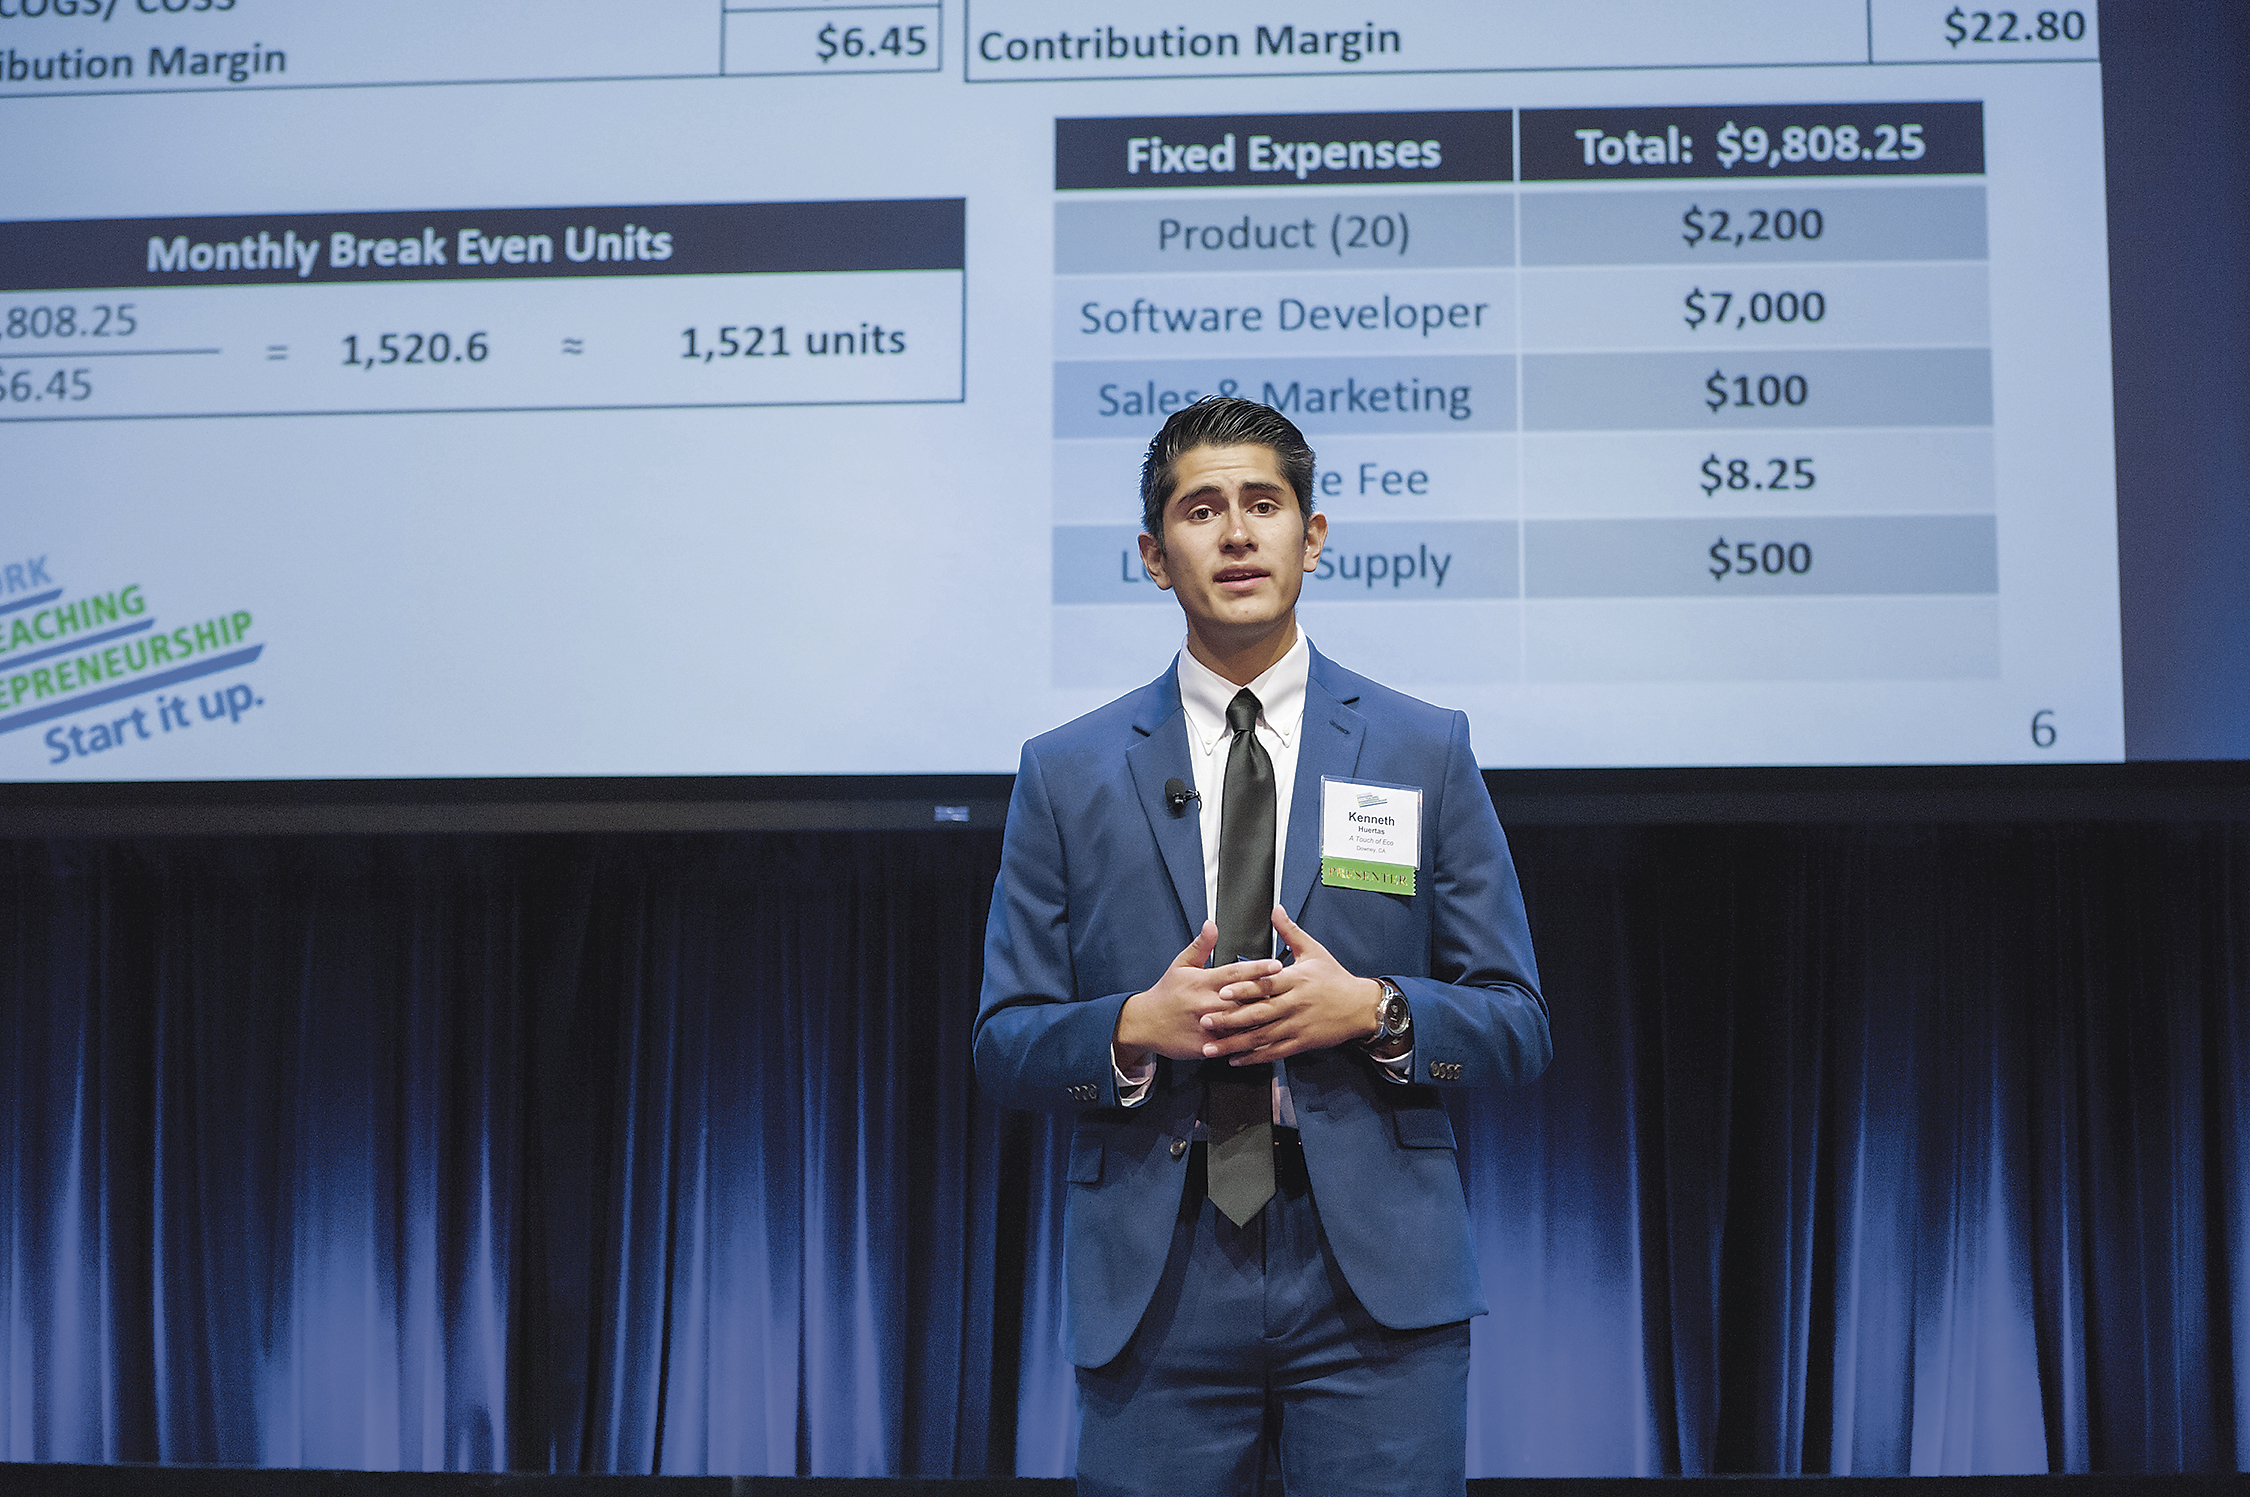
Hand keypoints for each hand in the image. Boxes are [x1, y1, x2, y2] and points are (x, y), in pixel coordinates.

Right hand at [1114, 920, 1284, 1063]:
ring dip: (1264, 1018)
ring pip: (1242, 1023)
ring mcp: (1207, 1026)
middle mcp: (1207, 1003)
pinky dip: (1251, 1041)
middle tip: (1293, 989)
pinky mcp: (1206, 1045)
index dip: (1258, 968)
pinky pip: (1233, 1044)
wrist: (1145, 1024)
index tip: (1278, 964)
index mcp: (1202, 982)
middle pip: (1244, 998)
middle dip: (1268, 994)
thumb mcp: (1181, 965)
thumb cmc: (1167, 993)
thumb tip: (1212, 923)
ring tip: (1287, 1013)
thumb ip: (1201, 945)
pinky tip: (1269, 1038)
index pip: (1235, 973)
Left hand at [1199, 907, 1382, 1064]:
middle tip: (1205, 1020)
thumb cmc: (1334, 978)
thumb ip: (1290, 932)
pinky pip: (1274, 1052)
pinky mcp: (1301, 1042)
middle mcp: (1294, 1004)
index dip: (1244, 988)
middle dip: (1230, 1018)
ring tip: (1211, 1047)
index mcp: (1295, 980)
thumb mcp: (1314, 951)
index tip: (1222, 991)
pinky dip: (1254, 1058)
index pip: (1266, 984)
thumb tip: (1275, 909)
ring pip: (1262, 1037)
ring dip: (1235, 1043)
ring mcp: (1297, 1026)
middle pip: (1258, 1013)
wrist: (1360, 1006)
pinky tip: (1235, 1060)